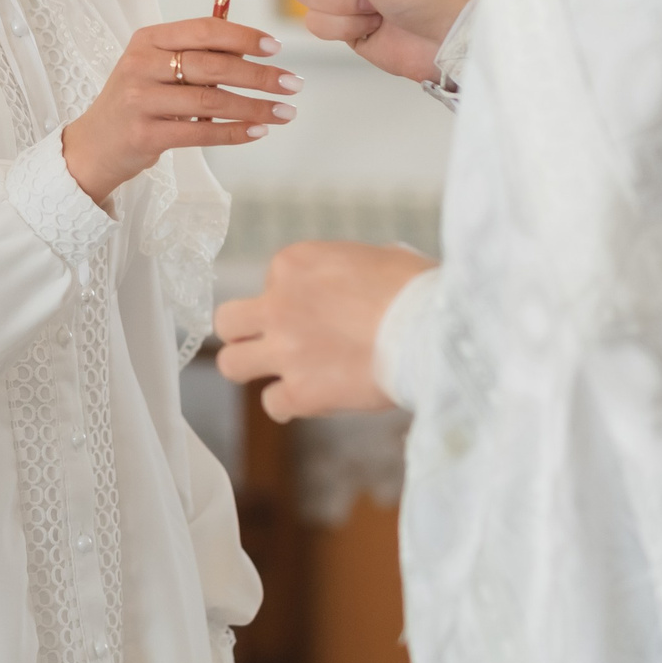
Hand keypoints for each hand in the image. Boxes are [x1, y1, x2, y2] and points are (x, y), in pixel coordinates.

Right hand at [60, 18, 296, 207]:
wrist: (94, 145)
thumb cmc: (136, 102)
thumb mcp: (156, 69)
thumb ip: (195, 58)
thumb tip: (253, 56)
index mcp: (147, 40)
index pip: (203, 31)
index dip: (243, 37)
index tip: (276, 48)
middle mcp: (140, 65)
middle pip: (211, 65)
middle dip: (259, 75)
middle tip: (293, 84)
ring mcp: (140, 100)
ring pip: (210, 100)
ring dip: (254, 107)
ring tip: (284, 112)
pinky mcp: (144, 134)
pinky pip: (200, 131)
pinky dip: (234, 131)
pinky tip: (258, 131)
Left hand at [213, 241, 433, 419]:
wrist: (433, 331)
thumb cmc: (418, 290)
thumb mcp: (376, 258)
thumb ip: (345, 272)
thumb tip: (353, 284)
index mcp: (293, 263)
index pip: (271, 283)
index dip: (293, 299)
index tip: (321, 311)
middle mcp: (278, 304)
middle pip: (227, 322)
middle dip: (245, 333)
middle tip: (270, 342)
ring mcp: (284, 350)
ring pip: (230, 363)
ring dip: (250, 368)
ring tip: (276, 373)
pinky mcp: (301, 392)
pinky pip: (273, 404)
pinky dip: (288, 404)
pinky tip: (308, 400)